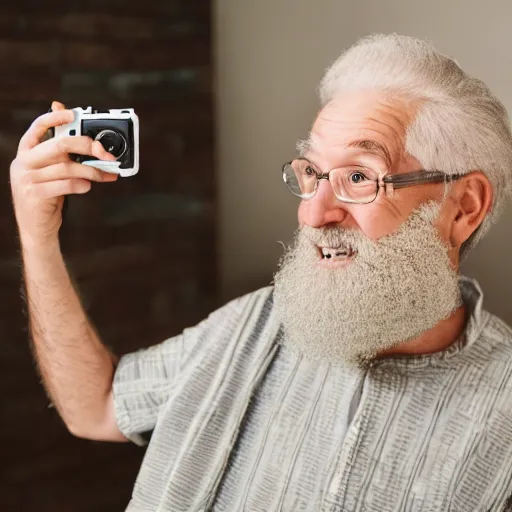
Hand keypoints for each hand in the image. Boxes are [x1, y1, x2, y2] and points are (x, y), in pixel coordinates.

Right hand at [10, 101, 117, 247]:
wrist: (36, 227)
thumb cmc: (48, 196)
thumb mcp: (51, 172)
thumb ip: (61, 155)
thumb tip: (83, 137)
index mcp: (27, 152)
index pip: (38, 127)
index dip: (55, 117)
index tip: (74, 114)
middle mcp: (23, 162)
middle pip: (59, 144)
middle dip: (87, 146)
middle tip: (106, 153)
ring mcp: (27, 178)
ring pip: (67, 167)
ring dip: (92, 171)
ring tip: (105, 175)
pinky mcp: (34, 195)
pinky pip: (65, 185)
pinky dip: (81, 185)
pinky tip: (88, 187)